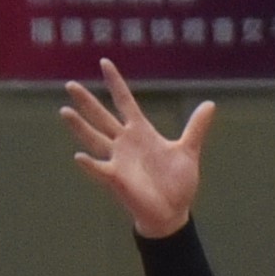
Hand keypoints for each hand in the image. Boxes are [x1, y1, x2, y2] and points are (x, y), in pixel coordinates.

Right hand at [59, 64, 212, 237]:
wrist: (173, 212)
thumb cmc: (177, 183)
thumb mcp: (188, 150)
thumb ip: (196, 127)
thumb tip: (210, 104)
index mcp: (141, 132)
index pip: (125, 101)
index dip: (116, 83)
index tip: (104, 63)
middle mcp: (125, 143)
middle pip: (102, 117)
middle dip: (87, 101)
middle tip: (70, 84)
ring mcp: (119, 160)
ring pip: (95, 139)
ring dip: (80, 127)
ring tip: (64, 111)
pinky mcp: (117, 179)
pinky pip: (101, 170)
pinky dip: (90, 164)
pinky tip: (79, 156)